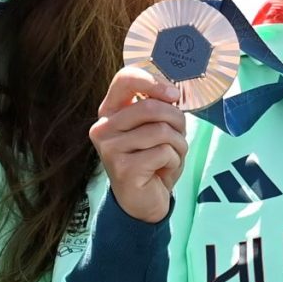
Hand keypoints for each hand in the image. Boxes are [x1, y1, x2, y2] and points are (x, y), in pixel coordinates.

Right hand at [91, 66, 187, 222]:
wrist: (144, 202)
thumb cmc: (152, 161)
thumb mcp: (155, 128)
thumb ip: (158, 108)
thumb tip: (172, 93)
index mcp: (110, 112)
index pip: (125, 79)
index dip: (153, 81)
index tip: (173, 94)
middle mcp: (103, 128)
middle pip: (151, 107)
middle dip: (176, 121)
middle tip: (179, 136)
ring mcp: (110, 149)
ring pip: (161, 130)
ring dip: (178, 144)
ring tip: (171, 156)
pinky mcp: (123, 168)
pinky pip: (163, 152)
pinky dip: (174, 161)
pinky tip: (163, 171)